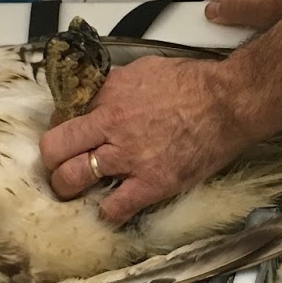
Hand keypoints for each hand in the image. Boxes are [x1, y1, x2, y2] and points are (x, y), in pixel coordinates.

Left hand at [40, 57, 253, 224]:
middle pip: (54, 148)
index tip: (68, 137)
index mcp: (108, 95)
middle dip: (52, 160)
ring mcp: (128, 157)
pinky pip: (114, 208)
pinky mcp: (151, 183)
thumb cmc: (195, 84)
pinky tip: (112, 208)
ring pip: (72, 178)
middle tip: (61, 166)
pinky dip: (108, 212)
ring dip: (69, 188)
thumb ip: (117, 84)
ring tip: (76, 191)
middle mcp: (110, 125)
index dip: (61, 129)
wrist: (228, 102)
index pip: (61, 115)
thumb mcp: (145, 70)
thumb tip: (103, 92)